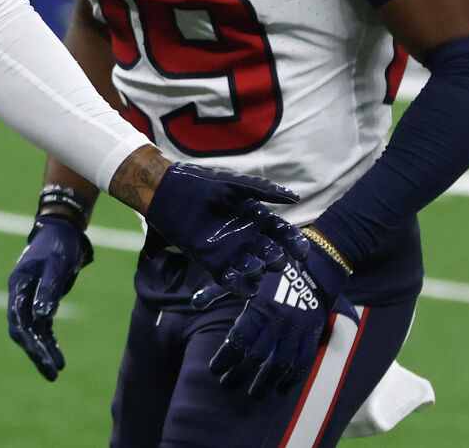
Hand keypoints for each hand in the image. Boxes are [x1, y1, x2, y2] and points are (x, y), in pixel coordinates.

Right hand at [6, 214, 93, 380]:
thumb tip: (41, 318)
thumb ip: (47, 290)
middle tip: (51, 374)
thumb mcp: (56, 266)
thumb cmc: (59, 246)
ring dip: (43, 351)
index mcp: (18, 285)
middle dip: (36, 353)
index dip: (30, 342)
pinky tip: (58, 357)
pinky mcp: (42, 301)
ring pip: (33, 331)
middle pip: (23, 331)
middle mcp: (20, 295)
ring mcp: (30, 299)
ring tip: (56, 372)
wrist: (64, 231)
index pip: (19, 320)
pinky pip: (43, 326)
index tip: (43, 358)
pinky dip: (50, 341)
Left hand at [142, 163, 305, 299]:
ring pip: (255, 272)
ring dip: (255, 271)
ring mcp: (232, 252)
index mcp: (259, 218)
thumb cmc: (202, 183)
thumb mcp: (235, 184)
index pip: (285, 235)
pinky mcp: (214, 264)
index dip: (295, 244)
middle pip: (274, 257)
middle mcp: (249, 238)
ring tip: (246, 263)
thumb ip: (263, 189)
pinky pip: (231, 282)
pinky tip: (230, 277)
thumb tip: (296, 197)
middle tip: (267, 252)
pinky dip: (235, 285)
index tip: (299, 251)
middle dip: (275, 258)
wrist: (169, 192)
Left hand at [197, 238, 354, 398]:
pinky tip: (281, 388)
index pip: (237, 340)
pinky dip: (292, 378)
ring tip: (253, 395)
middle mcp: (277, 322)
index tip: (214, 370)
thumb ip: (217, 290)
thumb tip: (194, 302)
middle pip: (256, 356)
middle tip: (227, 386)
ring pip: (279, 364)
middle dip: (240, 374)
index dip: (225, 358)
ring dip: (265, 382)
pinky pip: (303, 362)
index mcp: (258, 308)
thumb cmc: (273, 271)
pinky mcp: (313, 334)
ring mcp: (297, 330)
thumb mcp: (244, 276)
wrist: (315, 265)